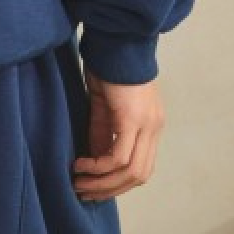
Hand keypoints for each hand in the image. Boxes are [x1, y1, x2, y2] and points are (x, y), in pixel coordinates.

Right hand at [71, 66, 165, 201]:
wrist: (115, 40)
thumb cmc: (109, 66)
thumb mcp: (105, 106)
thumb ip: (103, 132)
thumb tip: (96, 161)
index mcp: (150, 125)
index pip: (141, 167)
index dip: (118, 183)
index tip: (94, 188)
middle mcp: (153, 128)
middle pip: (139, 176)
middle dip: (110, 190)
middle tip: (85, 192)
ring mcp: (146, 125)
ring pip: (131, 171)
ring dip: (103, 183)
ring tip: (80, 183)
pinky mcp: (132, 119)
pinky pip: (118, 156)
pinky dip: (99, 166)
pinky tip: (82, 164)